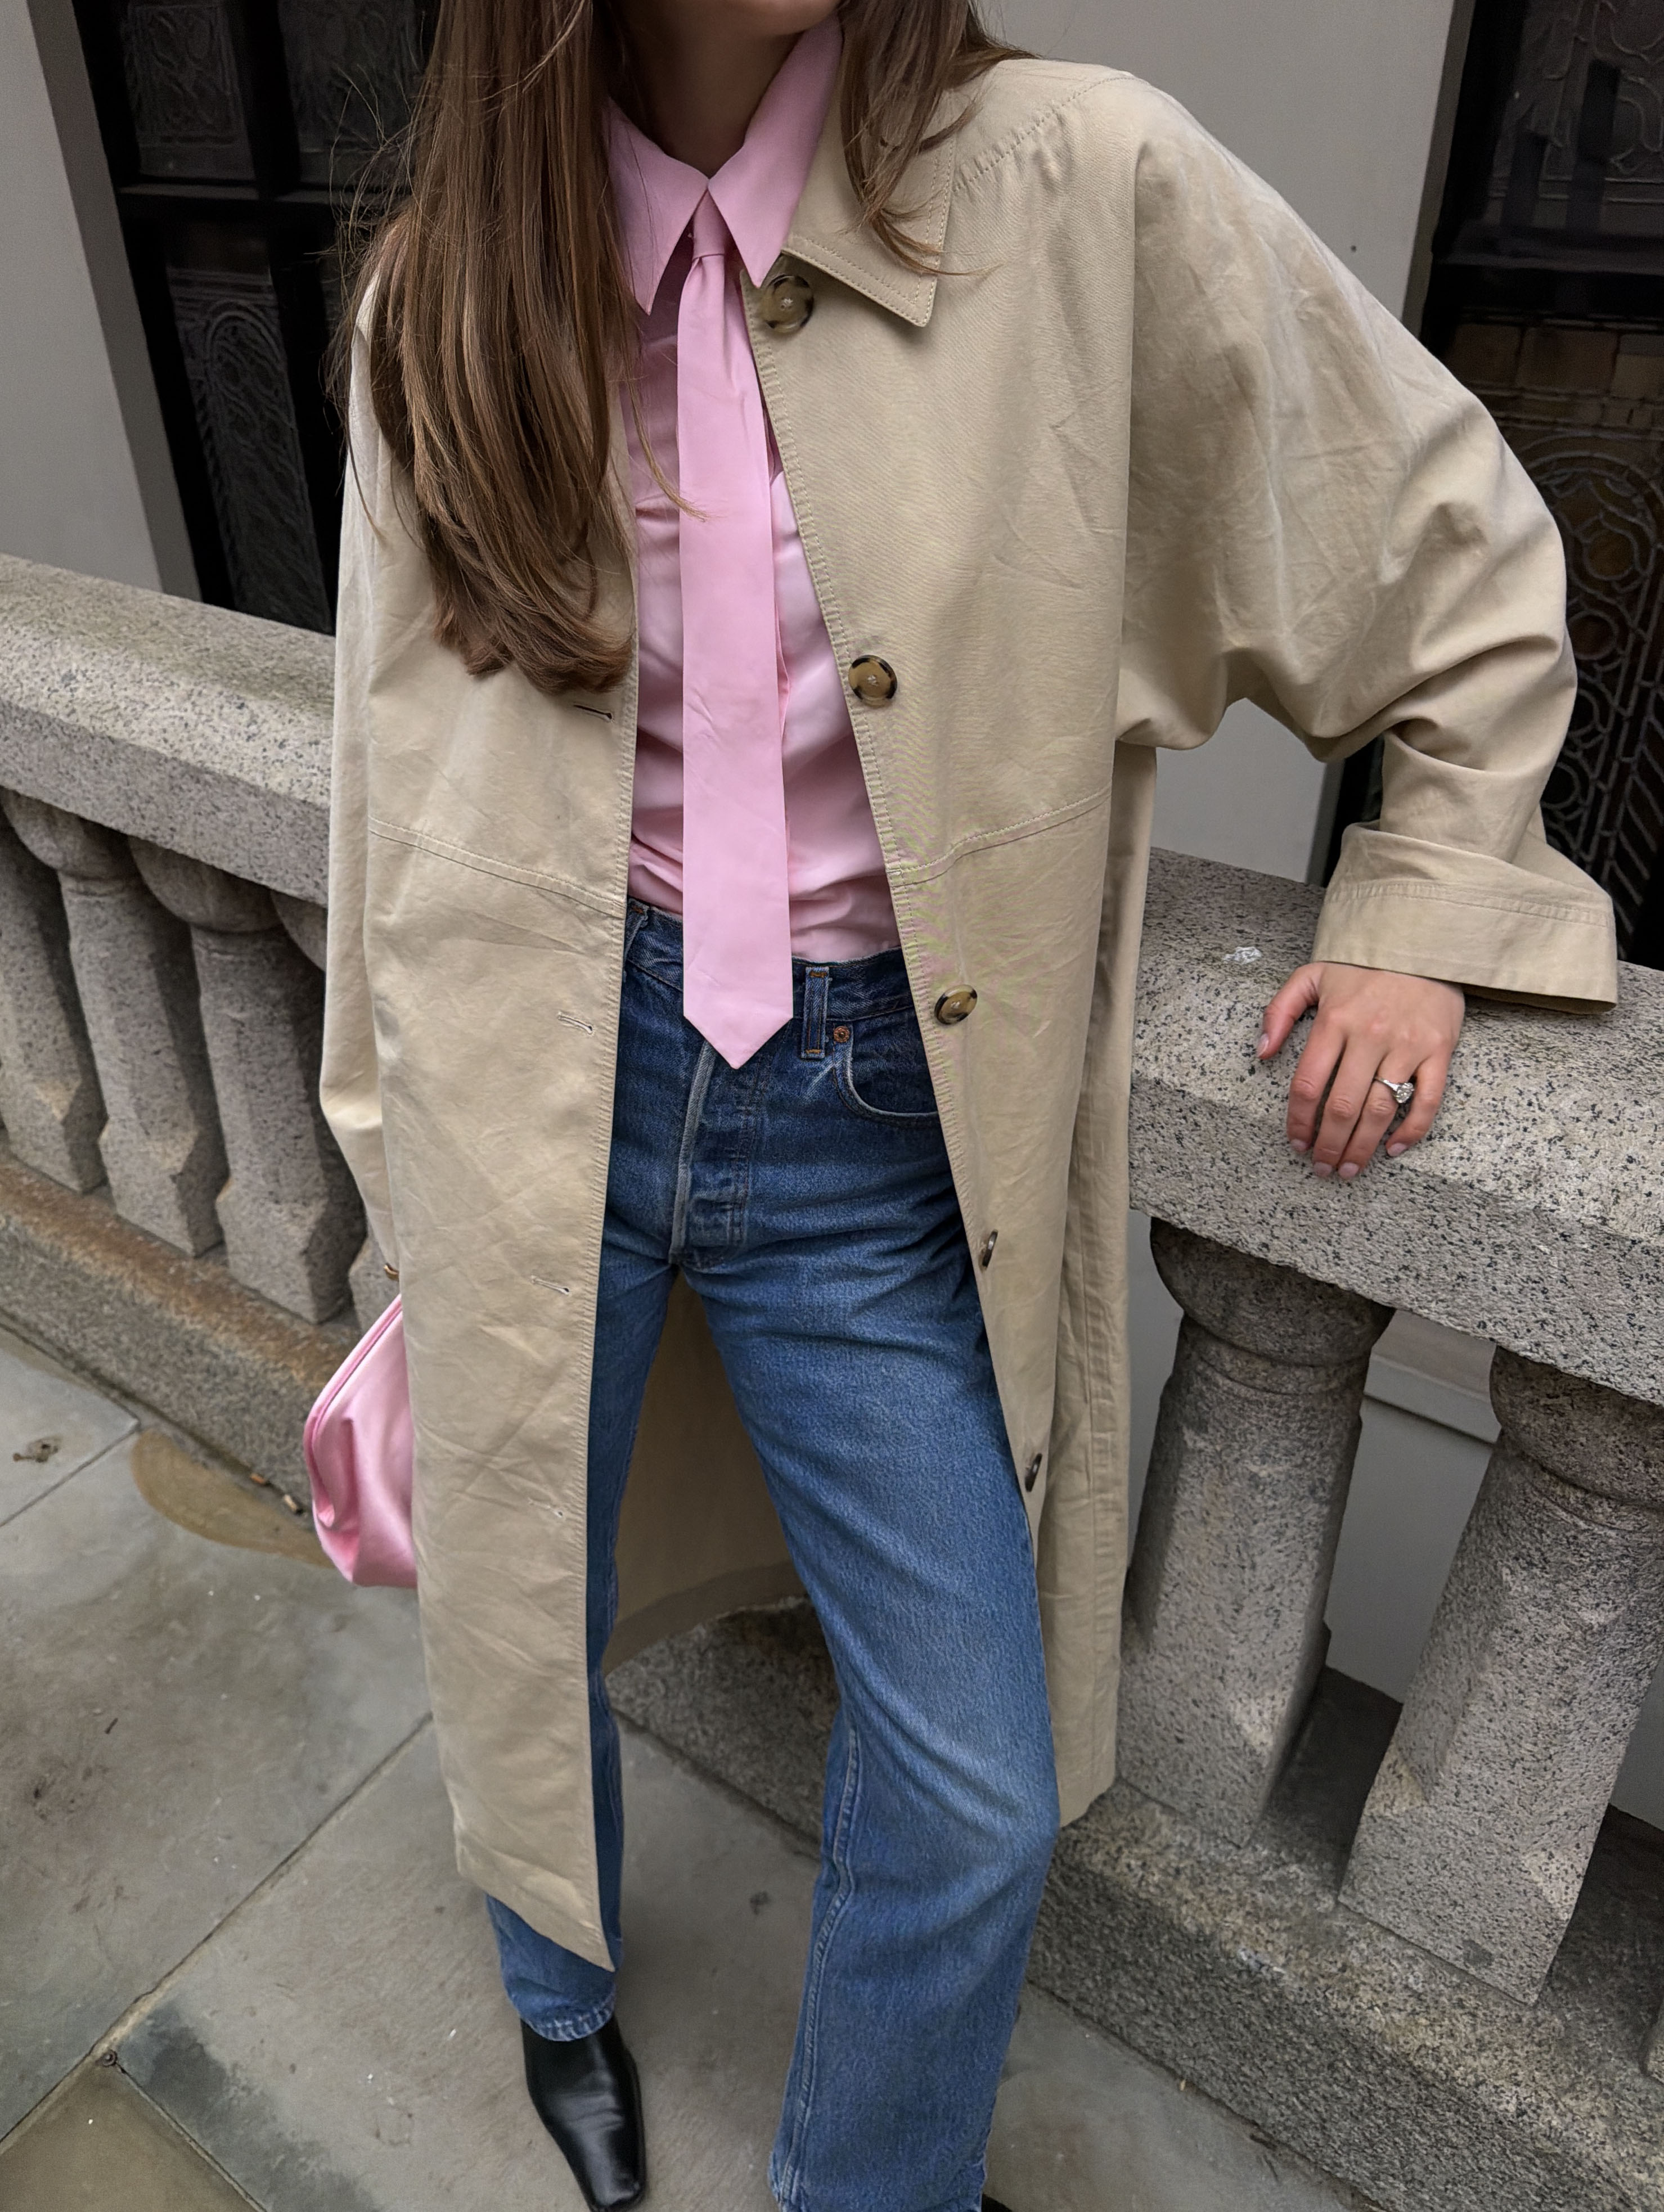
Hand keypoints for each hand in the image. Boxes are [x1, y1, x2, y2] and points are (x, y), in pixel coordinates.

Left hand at [1257, 962, 1463, 1179]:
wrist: (1423, 940)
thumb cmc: (1364, 963)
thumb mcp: (1312, 975)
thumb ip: (1280, 1010)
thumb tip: (1263, 1052)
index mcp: (1335, 1020)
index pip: (1308, 1084)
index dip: (1298, 1121)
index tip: (1296, 1143)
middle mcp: (1369, 1036)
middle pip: (1342, 1106)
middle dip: (1328, 1145)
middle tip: (1321, 1168)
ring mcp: (1406, 1046)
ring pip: (1380, 1110)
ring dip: (1362, 1147)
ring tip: (1349, 1169)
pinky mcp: (1439, 1051)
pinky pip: (1427, 1100)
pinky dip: (1412, 1130)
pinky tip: (1394, 1149)